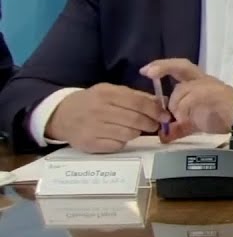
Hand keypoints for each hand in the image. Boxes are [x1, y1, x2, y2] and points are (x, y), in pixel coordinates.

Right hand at [45, 83, 170, 152]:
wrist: (61, 115)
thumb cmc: (92, 101)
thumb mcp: (110, 91)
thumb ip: (135, 96)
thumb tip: (161, 102)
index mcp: (106, 93)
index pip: (138, 102)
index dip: (155, 110)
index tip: (166, 116)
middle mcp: (99, 110)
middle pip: (135, 120)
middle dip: (150, 123)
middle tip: (154, 125)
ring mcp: (93, 128)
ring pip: (129, 134)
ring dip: (136, 133)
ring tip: (134, 129)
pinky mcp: (90, 144)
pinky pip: (117, 145)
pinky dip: (122, 142)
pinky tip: (118, 136)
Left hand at [140, 59, 232, 141]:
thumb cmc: (223, 115)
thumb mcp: (196, 122)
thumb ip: (179, 126)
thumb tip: (163, 136)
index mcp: (198, 82)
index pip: (179, 68)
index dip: (162, 66)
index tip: (145, 71)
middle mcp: (203, 80)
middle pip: (182, 66)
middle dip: (163, 67)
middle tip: (148, 73)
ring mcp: (211, 86)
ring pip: (184, 88)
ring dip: (176, 103)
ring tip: (179, 118)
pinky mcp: (217, 95)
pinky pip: (195, 97)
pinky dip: (185, 108)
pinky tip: (185, 119)